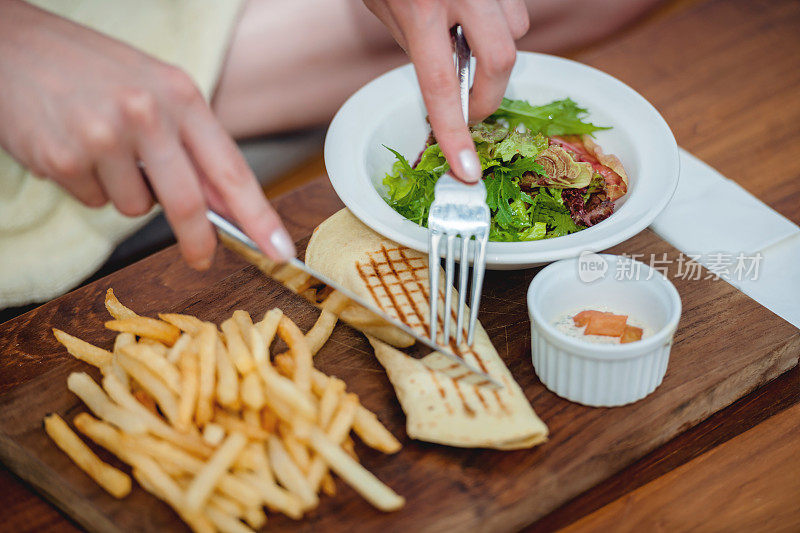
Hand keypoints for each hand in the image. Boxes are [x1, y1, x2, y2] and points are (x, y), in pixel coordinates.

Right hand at [0, 0, 294, 268]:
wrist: (11, 44)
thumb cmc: (92, 68)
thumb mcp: (155, 90)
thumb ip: (191, 144)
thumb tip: (224, 205)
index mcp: (180, 94)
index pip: (231, 169)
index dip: (259, 217)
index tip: (280, 251)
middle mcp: (147, 113)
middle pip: (188, 202)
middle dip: (199, 240)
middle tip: (202, 259)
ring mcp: (104, 136)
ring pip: (134, 207)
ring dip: (124, 192)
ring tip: (99, 147)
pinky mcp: (64, 159)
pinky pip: (94, 202)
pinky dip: (88, 186)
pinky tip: (72, 147)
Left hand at [364, 0, 528, 182]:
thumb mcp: (384, 7)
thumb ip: (417, 44)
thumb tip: (449, 84)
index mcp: (419, 8)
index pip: (442, 86)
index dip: (456, 134)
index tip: (466, 171)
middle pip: (501, 60)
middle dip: (490, 95)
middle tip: (471, 111)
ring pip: (514, 31)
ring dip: (493, 52)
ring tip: (462, 42)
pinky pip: (514, 9)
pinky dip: (497, 24)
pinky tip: (472, 15)